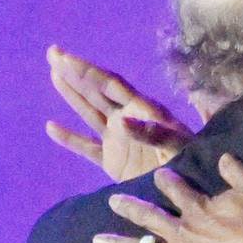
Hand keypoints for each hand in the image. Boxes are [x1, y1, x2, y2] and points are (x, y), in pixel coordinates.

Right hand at [45, 45, 193, 181]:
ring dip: (72, 95)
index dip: (88, 71)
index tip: (66, 57)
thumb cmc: (191, 164)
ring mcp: (119, 140)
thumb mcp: (177, 147)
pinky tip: (51, 127)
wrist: (189, 190)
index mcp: (144, 111)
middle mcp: (128, 119)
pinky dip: (69, 139)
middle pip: (97, 91)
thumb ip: (152, 133)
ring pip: (89, 112)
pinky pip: (86, 148)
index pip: (111, 84)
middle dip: (75, 72)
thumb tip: (122, 120)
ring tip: (54, 74)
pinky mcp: (113, 161)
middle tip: (53, 52)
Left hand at [93, 154, 242, 242]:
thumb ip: (236, 170)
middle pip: (149, 216)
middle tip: (113, 201)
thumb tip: (223, 157)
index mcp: (196, 207)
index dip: (166, 181)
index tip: (159, 175)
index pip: (176, 190)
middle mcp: (179, 229)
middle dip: (130, 207)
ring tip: (97, 240)